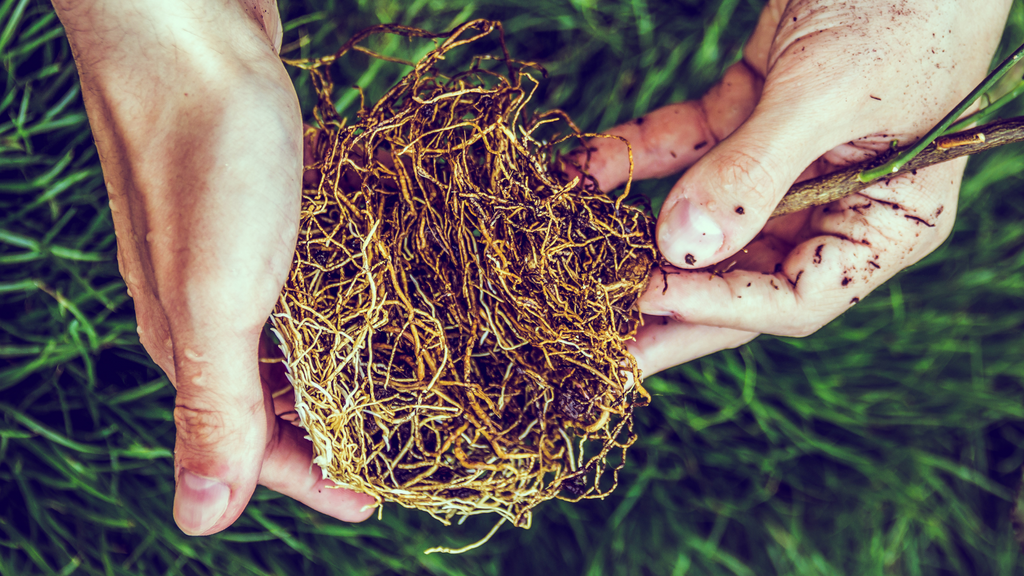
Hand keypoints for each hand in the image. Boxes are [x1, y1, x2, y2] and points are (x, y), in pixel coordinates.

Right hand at [53, 0, 373, 534]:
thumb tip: (200, 522)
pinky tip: (376, 304)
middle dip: (329, 431)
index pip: (252, 443)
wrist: (190, 31)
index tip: (376, 501)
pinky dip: (342, 307)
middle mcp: (209, 309)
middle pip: (274, 397)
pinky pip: (307, 284)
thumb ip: (214, 406)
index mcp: (194, 345)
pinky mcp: (263, 212)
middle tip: (398, 451)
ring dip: (339, 370)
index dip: (312, 479)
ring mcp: (235, 257)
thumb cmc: (205, 159)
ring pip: (292, 341)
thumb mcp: (216, 297)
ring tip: (398, 388)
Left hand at [576, 0, 1011, 375]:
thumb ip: (754, 173)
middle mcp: (837, 202)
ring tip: (574, 273)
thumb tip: (682, 250)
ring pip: (704, 216)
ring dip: (637, 232)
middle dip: (667, 304)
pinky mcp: (750, 110)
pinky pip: (686, 143)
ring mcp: (789, 159)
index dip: (720, 306)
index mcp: (885, 223)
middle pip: (741, 273)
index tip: (648, 300)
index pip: (796, 296)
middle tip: (601, 345)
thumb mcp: (828, 95)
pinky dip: (637, 152)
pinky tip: (583, 168)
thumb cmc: (908, 5)